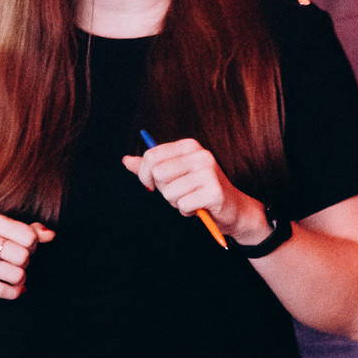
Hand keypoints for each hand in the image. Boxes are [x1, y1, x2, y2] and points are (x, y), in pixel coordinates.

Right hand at [0, 213, 54, 302]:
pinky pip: (4, 291)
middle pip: (23, 256)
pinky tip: (12, 289)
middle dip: (25, 264)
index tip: (23, 248)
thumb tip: (51, 234)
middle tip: (16, 264)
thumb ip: (33, 232)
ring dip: (20, 279)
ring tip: (13, 276)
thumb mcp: (11, 236)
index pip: (30, 236)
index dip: (32, 246)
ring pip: (16, 275)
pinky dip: (14, 293)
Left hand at [121, 137, 266, 242]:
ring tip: (191, 199)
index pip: (151, 156)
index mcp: (189, 146)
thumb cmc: (198, 189)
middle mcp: (201, 155)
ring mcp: (209, 172)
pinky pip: (183, 205)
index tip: (150, 184)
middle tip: (179, 192)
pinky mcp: (214, 192)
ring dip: (176, 202)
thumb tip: (126, 160)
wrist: (232, 207)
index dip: (144, 174)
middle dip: (163, 189)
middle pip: (158, 174)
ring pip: (169, 192)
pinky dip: (187, 211)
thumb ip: (151, 167)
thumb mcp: (174, 174)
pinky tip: (199, 207)